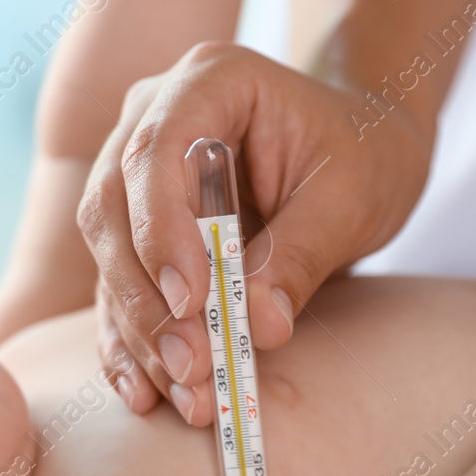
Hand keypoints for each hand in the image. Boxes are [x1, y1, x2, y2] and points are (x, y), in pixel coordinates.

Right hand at [79, 42, 432, 425]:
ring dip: (143, 334)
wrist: (361, 150)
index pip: (154, 152)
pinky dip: (131, 344)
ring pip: (110, 259)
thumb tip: (257, 327)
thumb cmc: (365, 154)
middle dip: (148, 299)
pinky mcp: (139, 232)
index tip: (191, 301)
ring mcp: (137, 176)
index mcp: (208, 80)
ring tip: (189, 395)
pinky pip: (119, 290)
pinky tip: (145, 392)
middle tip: (192, 366)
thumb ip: (301, 255)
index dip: (161, 229)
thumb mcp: (353, 196)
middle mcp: (153, 118)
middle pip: (113, 210)